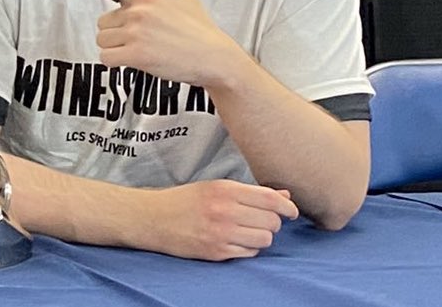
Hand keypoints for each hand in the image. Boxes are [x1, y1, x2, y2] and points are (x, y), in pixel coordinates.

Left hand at [55, 0, 247, 88]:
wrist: (215, 59)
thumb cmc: (200, 27)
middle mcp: (137, 11)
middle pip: (102, 23)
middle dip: (116, 33)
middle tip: (144, 38)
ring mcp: (136, 33)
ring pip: (102, 41)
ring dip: (116, 49)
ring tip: (144, 49)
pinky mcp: (136, 56)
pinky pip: (107, 58)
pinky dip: (116, 63)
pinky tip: (137, 62)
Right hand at [143, 180, 297, 260]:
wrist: (151, 218)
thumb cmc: (183, 200)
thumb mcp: (214, 188)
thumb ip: (250, 192)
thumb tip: (284, 197)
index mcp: (225, 189)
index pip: (270, 200)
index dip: (287, 207)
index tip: (291, 211)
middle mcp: (225, 211)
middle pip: (271, 222)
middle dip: (271, 222)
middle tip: (259, 220)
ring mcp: (221, 233)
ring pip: (264, 240)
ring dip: (260, 237)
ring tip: (246, 231)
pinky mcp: (216, 252)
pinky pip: (249, 253)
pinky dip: (248, 248)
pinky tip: (235, 241)